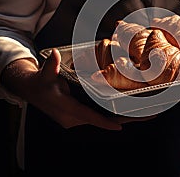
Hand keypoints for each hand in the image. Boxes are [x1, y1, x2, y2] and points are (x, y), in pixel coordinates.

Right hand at [1, 48, 153, 129]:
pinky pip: (99, 117)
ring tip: (144, 113)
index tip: (119, 126)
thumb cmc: (40, 83)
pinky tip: (128, 110)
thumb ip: (51, 66)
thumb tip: (53, 55)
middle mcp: (73, 118)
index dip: (104, 122)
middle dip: (124, 119)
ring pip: (102, 120)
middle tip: (147, 115)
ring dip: (122, 117)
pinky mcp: (79, 115)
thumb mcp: (45, 75)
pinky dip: (113, 114)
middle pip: (102, 120)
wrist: (32, 90)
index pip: (88, 117)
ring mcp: (77, 118)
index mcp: (66, 109)